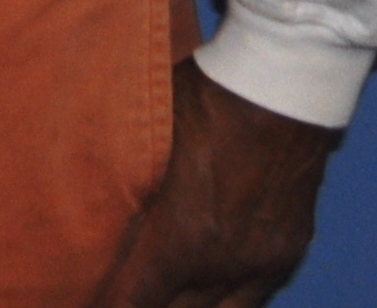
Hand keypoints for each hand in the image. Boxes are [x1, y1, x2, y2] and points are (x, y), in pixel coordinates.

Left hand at [94, 57, 337, 307]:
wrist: (280, 90)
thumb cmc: (204, 102)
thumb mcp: (147, 137)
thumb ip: (126, 186)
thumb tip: (95, 215)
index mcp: (180, 238)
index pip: (135, 299)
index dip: (111, 302)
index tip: (89, 296)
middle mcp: (221, 265)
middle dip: (148, 304)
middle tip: (127, 292)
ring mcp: (259, 263)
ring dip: (188, 307)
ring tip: (165, 297)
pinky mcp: (286, 252)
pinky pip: (254, 298)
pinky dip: (227, 300)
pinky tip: (209, 293)